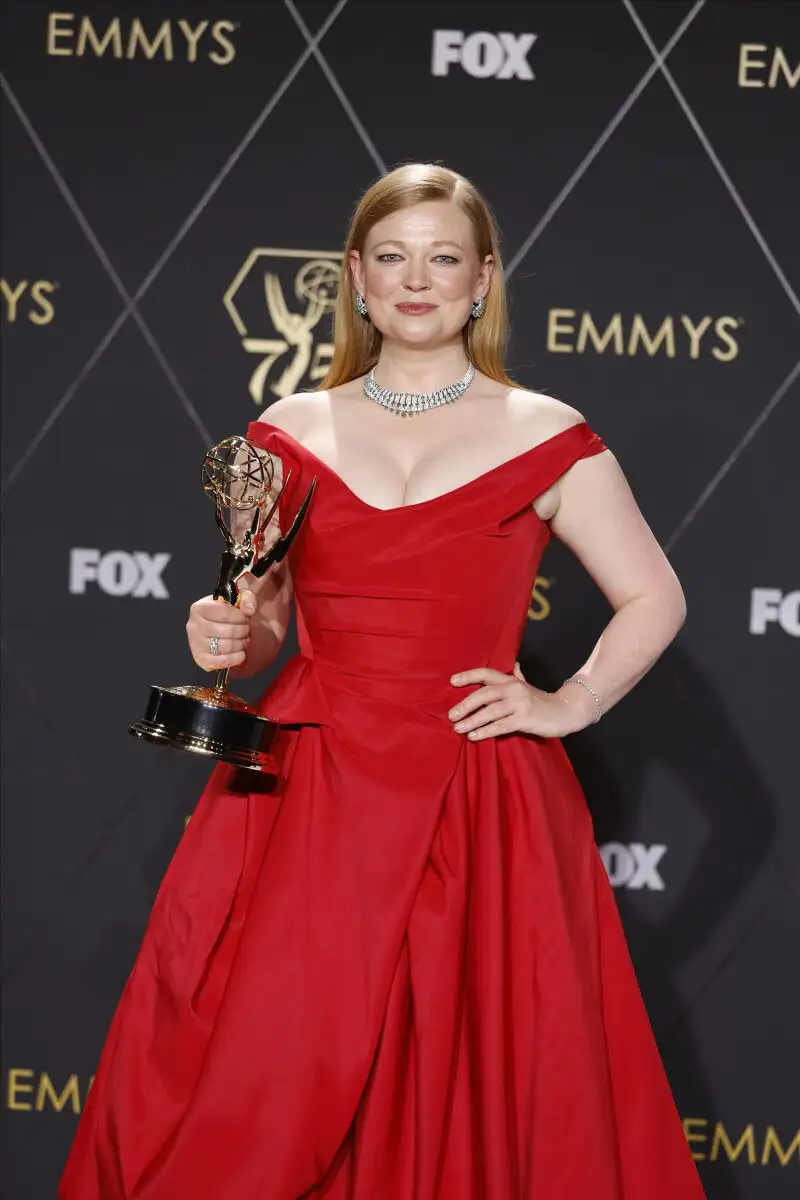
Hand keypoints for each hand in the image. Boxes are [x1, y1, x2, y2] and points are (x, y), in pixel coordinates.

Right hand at [186, 573, 262, 671]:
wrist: (217, 627)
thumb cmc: (226, 612)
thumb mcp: (237, 599)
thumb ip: (246, 599)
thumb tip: (249, 609)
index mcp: (199, 608)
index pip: (223, 612)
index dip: (239, 616)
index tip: (245, 618)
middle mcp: (193, 625)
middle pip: (225, 631)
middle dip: (242, 631)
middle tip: (247, 630)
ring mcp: (195, 643)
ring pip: (224, 646)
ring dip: (240, 644)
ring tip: (244, 640)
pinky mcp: (200, 658)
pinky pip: (218, 662)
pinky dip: (233, 659)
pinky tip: (241, 655)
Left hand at [448, 663, 589, 740]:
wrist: (566, 710)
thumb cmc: (542, 701)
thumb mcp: (527, 686)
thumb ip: (518, 676)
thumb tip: (514, 665)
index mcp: (511, 681)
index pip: (486, 674)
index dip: (468, 676)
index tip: (452, 681)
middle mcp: (513, 689)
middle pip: (483, 694)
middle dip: (465, 705)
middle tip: (451, 716)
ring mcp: (519, 704)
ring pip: (490, 712)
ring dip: (472, 721)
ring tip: (458, 729)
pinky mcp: (524, 719)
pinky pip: (500, 726)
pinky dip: (485, 731)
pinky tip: (474, 736)